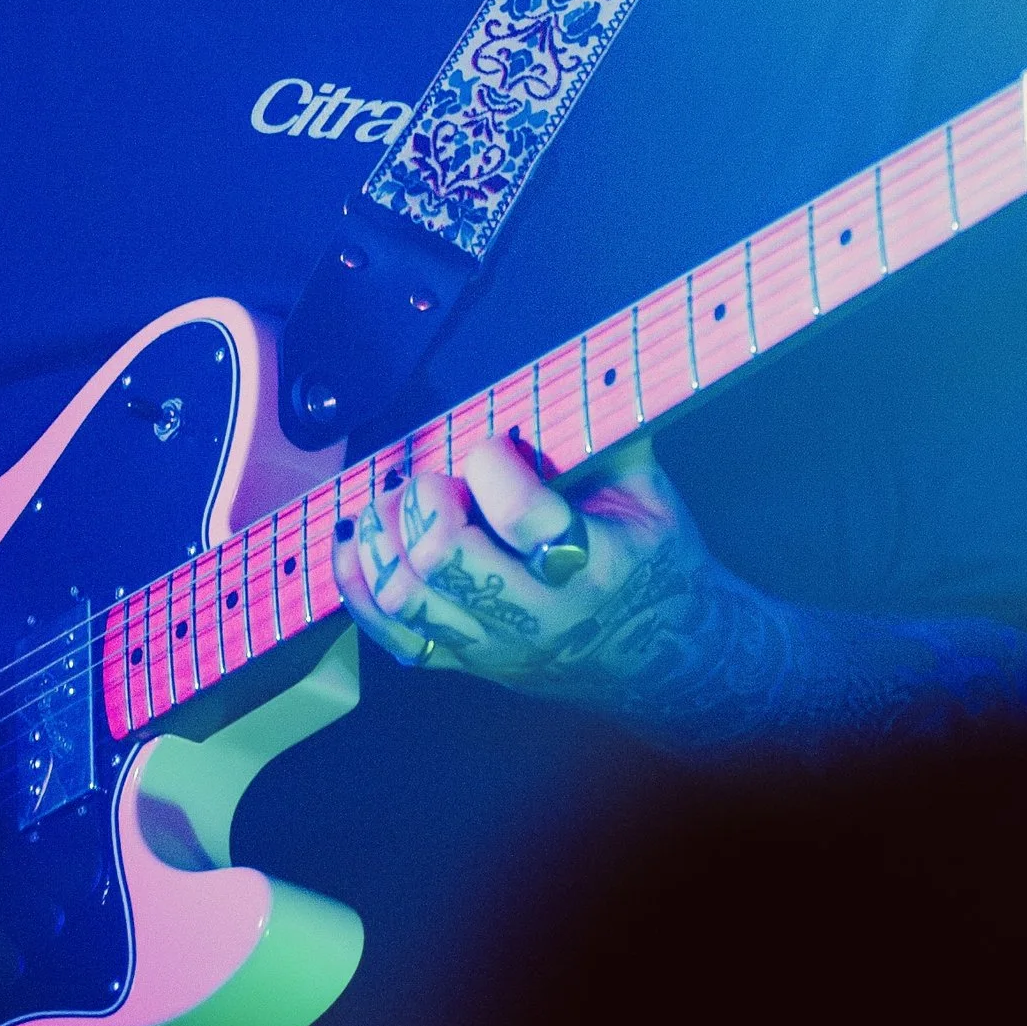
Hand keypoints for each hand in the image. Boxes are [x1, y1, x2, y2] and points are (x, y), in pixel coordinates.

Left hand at [331, 429, 703, 709]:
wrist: (668, 657)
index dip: (490, 463)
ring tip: (393, 502)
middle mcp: (539, 614)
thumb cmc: (654, 559)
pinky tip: (359, 539)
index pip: (519, 514)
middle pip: (445, 560)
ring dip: (383, 536)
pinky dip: (357, 583)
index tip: (492, 444)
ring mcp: (495, 646)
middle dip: (423, 501)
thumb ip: (601, 432)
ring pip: (407, 597)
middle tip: (435, 478)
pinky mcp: (466, 663)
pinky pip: (391, 635)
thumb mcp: (650, 490)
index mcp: (592, 564)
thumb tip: (570, 362)